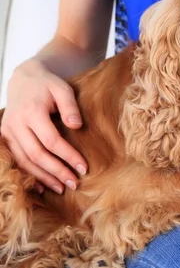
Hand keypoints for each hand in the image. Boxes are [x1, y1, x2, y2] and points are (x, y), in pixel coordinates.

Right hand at [0, 59, 86, 193]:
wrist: (24, 79)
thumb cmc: (48, 85)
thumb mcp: (63, 89)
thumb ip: (70, 107)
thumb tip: (76, 126)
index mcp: (31, 112)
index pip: (51, 140)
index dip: (68, 155)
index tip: (84, 167)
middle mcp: (16, 124)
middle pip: (36, 154)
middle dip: (56, 171)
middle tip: (74, 184)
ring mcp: (7, 131)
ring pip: (24, 161)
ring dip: (43, 177)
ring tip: (62, 188)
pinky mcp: (5, 137)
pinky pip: (16, 159)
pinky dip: (29, 174)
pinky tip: (42, 186)